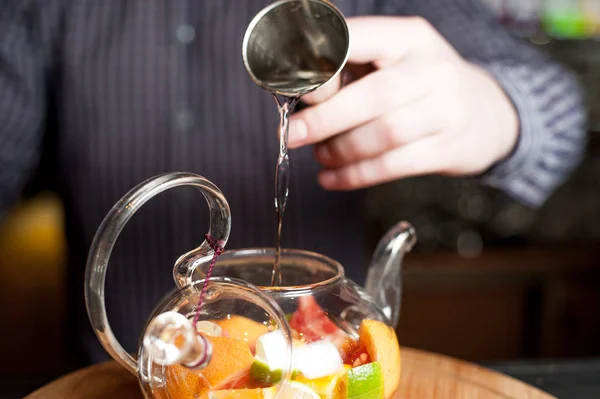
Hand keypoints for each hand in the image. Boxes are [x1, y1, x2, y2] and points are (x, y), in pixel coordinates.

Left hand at [288, 16, 518, 190]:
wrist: (486, 114)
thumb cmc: (421, 84)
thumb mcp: (393, 60)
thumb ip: (350, 69)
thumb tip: (299, 91)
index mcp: (410, 37)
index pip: (361, 39)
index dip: (324, 65)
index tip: (296, 88)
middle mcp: (434, 69)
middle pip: (374, 96)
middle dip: (325, 119)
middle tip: (293, 135)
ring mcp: (447, 110)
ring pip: (384, 135)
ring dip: (341, 150)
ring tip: (321, 155)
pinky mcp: (449, 148)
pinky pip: (394, 166)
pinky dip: (356, 175)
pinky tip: (333, 178)